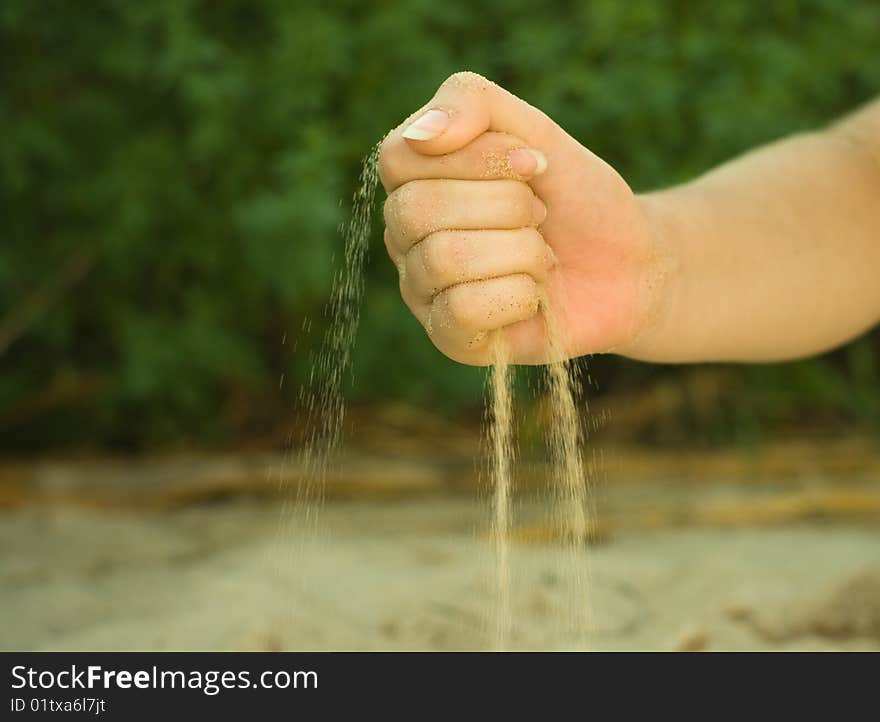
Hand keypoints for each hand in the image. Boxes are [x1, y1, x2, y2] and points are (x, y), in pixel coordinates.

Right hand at [379, 72, 669, 364]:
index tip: (534, 164)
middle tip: (539, 216)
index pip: (400, 158)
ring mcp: (423, 289)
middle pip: (417, 211)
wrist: (628, 265)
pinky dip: (518, 295)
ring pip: (444, 260)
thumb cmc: (574, 198)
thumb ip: (472, 103)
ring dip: (520, 252)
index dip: (475, 158)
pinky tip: (534, 294)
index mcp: (414, 182)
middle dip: (504, 206)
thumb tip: (420, 133)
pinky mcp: (450, 337)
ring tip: (542, 256)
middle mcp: (405, 236)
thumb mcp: (534, 128)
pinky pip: (462, 310)